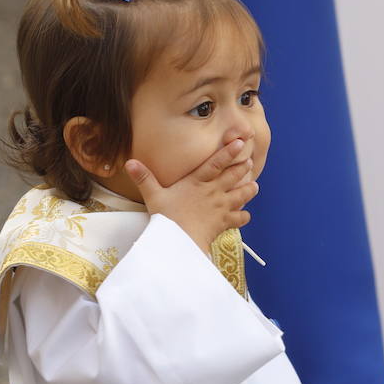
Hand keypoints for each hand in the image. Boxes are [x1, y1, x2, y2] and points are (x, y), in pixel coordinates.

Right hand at [125, 139, 258, 252]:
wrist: (180, 241)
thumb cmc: (166, 218)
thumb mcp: (153, 196)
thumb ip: (144, 178)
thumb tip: (129, 162)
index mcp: (197, 182)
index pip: (216, 163)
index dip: (228, 151)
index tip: (239, 142)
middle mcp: (213, 192)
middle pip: (233, 176)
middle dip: (242, 168)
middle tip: (248, 161)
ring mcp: (221, 207)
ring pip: (242, 195)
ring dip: (249, 190)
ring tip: (254, 185)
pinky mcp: (224, 223)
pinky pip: (239, 218)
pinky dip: (243, 216)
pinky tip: (244, 215)